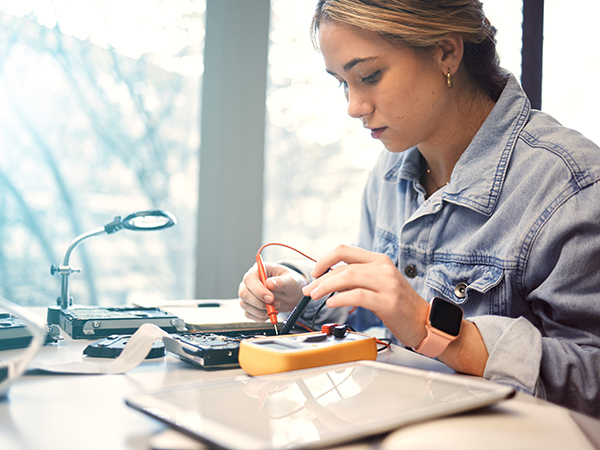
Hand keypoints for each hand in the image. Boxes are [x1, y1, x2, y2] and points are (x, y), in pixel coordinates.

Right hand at [238, 262, 307, 321]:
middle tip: (276, 304)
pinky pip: (249, 314)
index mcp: (258, 270)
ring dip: (261, 310)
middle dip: (259, 303)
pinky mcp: (249, 306)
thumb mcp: (290, 280)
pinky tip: (270, 312)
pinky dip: (260, 317)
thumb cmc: (290, 283)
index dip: (258, 290)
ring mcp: (247, 294)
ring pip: (245, 305)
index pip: (249, 279)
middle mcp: (250, 282)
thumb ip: (281, 282)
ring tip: (276, 306)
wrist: (292, 294)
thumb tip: (270, 283)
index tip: (271, 298)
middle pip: (243, 293)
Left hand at [301, 244, 428, 347]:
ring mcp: (387, 284)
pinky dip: (341, 298)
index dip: (324, 259)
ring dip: (327, 287)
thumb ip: (357, 278)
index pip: (345, 250)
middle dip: (321, 278)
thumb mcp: (378, 284)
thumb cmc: (399, 305)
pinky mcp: (388, 302)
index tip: (313, 272)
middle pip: (344, 266)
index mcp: (379, 260)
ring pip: (349, 278)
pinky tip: (331, 303)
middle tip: (309, 290)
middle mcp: (383, 268)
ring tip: (315, 296)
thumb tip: (328, 280)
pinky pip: (358, 296)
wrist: (424, 321)